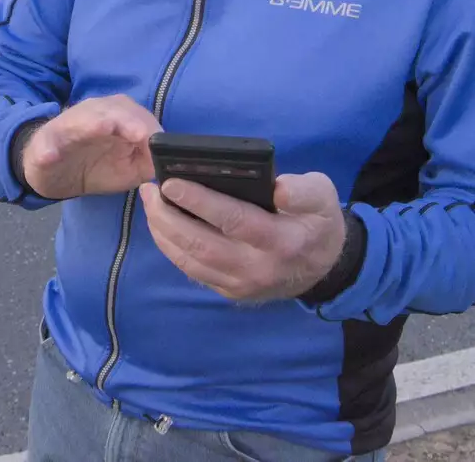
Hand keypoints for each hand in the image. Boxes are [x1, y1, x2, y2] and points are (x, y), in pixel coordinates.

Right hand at [20, 96, 161, 199]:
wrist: (55, 172)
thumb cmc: (96, 166)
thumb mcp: (128, 170)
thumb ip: (148, 163)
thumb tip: (165, 164)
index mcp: (119, 118)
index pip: (139, 117)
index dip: (149, 129)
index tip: (159, 144)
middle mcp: (95, 113)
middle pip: (115, 111)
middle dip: (127, 121)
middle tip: (139, 134)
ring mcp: (69, 125)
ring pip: (82, 119)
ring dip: (92, 123)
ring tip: (104, 127)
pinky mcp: (46, 141)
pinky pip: (46, 143)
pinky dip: (48, 150)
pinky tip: (50, 155)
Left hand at [140, 172, 345, 302]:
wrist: (325, 268)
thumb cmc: (318, 222)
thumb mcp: (323, 197)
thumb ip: (303, 191)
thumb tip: (277, 188)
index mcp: (282, 241)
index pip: (234, 220)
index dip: (200, 201)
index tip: (171, 182)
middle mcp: (258, 268)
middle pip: (202, 244)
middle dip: (168, 217)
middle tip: (149, 191)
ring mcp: (242, 284)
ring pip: (192, 261)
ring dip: (163, 233)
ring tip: (150, 204)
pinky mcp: (231, 291)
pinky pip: (194, 271)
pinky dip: (172, 249)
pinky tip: (162, 227)